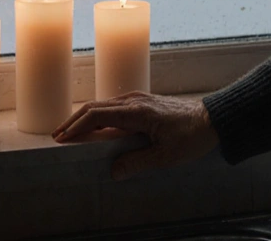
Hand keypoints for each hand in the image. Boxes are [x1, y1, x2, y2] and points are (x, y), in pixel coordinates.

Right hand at [52, 93, 218, 179]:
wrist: (213, 119)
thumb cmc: (192, 137)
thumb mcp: (166, 156)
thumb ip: (138, 163)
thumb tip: (113, 171)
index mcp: (137, 112)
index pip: (97, 115)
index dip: (77, 126)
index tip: (62, 138)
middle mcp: (135, 101)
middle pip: (95, 107)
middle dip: (74, 121)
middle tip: (57, 136)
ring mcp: (139, 99)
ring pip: (104, 105)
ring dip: (85, 118)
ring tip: (70, 132)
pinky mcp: (144, 102)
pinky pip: (114, 107)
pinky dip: (98, 116)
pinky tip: (95, 128)